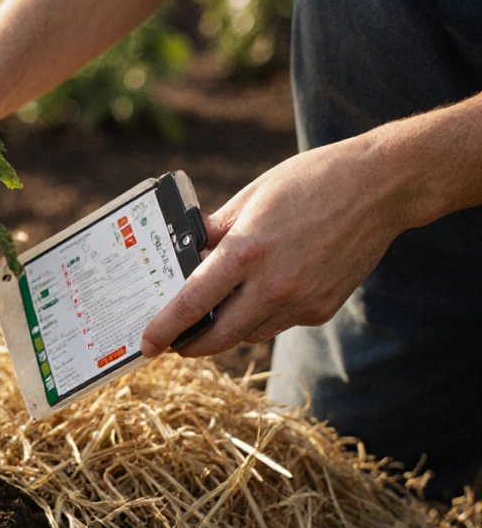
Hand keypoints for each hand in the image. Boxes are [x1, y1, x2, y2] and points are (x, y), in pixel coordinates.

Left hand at [140, 128, 412, 357]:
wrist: (381, 187)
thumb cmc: (311, 182)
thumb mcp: (252, 196)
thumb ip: (215, 230)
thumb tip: (186, 251)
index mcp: (247, 251)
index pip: (192, 302)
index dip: (165, 328)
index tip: (147, 343)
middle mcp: (274, 284)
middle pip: (220, 336)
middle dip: (192, 345)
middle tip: (175, 343)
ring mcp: (301, 301)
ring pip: (249, 333)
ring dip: (228, 329)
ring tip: (216, 311)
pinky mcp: (322, 309)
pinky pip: (279, 323)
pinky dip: (263, 315)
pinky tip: (265, 291)